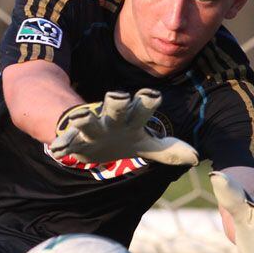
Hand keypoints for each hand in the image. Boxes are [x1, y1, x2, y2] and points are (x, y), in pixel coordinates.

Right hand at [48, 88, 198, 167]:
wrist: (87, 136)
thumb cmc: (120, 137)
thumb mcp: (144, 144)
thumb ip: (167, 150)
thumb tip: (195, 157)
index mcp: (130, 119)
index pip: (141, 107)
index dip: (146, 101)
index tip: (152, 95)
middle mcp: (111, 119)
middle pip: (116, 108)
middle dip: (117, 102)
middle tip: (117, 96)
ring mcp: (91, 128)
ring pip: (88, 121)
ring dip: (85, 119)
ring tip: (81, 117)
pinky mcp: (74, 138)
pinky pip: (67, 141)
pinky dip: (62, 144)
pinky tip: (58, 148)